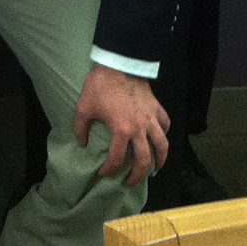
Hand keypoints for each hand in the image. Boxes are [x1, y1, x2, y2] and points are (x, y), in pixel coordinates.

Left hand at [72, 65, 169, 184]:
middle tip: (131, 181)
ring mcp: (151, 118)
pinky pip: (166, 124)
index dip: (109, 170)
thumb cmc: (100, 85)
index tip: (103, 173)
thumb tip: (81, 142)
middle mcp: (140, 128)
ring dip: (160, 159)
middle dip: (138, 175)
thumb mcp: (84, 107)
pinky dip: (164, 133)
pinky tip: (160, 137)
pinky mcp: (156, 107)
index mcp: (121, 130)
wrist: (118, 63)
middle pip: (144, 160)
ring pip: (162, 145)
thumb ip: (80, 128)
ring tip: (155, 168)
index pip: (117, 159)